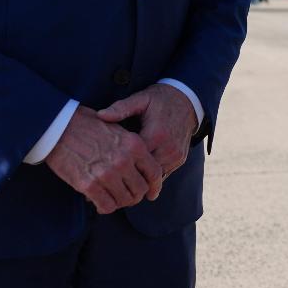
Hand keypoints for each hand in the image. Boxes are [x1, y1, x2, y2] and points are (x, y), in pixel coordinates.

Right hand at [45, 107, 159, 212]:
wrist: (58, 125)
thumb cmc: (86, 124)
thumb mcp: (117, 128)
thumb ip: (131, 147)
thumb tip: (141, 166)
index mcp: (134, 145)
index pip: (155, 173)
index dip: (155, 186)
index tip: (151, 193)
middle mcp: (124, 161)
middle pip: (140, 189)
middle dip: (135, 195)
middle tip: (127, 195)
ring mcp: (106, 174)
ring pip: (124, 200)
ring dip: (120, 202)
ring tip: (113, 197)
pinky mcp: (88, 185)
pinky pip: (106, 206)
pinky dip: (105, 207)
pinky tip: (100, 202)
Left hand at [98, 83, 197, 197]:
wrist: (187, 100)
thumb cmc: (159, 99)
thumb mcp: (140, 99)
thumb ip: (121, 108)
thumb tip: (100, 115)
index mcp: (156, 134)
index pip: (134, 158)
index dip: (117, 166)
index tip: (102, 172)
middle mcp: (168, 148)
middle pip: (144, 172)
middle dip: (127, 178)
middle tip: (108, 187)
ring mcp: (175, 155)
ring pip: (154, 176)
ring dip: (139, 180)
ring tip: (120, 187)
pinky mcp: (180, 159)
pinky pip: (163, 173)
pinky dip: (150, 176)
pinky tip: (136, 179)